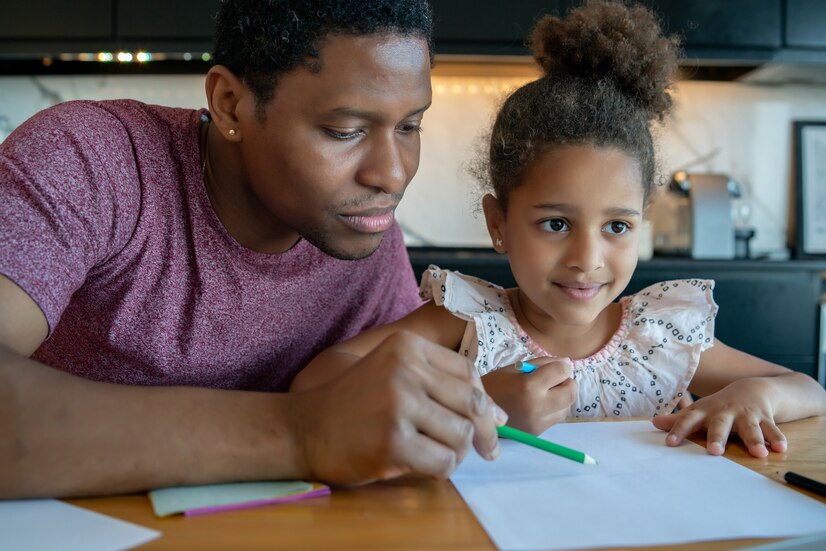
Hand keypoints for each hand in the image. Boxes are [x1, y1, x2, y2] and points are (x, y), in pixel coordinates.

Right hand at [291, 331, 505, 484]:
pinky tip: (421, 466)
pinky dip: (440, 470)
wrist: (303, 427)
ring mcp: (399, 405)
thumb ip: (441, 386)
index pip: (468, 372)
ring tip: (436, 453)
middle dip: (484, 431)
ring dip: (457, 452)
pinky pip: (444, 462)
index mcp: (407, 346)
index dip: (485, 400)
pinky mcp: (393, 442)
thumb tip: (500, 416)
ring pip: (462, 434)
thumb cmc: (354, 403)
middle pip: (473, 403)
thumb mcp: (393, 374)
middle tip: (485, 449)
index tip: (491, 421)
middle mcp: (405, 370)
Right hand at [482, 357, 575, 434]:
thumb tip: (567, 363)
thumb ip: (542, 364)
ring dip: (562, 397)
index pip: (562, 372)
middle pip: (571, 393)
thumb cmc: (494, 385)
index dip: (563, 366)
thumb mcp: (515, 368)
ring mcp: (538, 423)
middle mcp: (537, 407)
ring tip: (544, 393)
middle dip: (568, 383)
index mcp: (529, 387)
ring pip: (566, 407)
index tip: (558, 365)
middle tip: (555, 379)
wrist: (475, 413)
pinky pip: (555, 418)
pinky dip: (553, 409)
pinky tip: (538, 404)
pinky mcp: (537, 433)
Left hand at [651, 378, 787, 457]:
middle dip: (717, 437)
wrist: (750, 389)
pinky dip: (777, 438)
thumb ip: (679, 420)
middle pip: (720, 425)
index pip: (689, 420)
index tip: (670, 443)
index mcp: (706, 412)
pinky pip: (772, 429)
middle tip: (714, 451)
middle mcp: (726, 413)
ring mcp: (746, 415)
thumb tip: (653, 422)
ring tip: (758, 453)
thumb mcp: (699, 411)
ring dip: (754, 440)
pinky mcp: (765, 418)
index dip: (679, 430)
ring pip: (750, 428)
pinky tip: (781, 448)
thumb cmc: (718, 406)